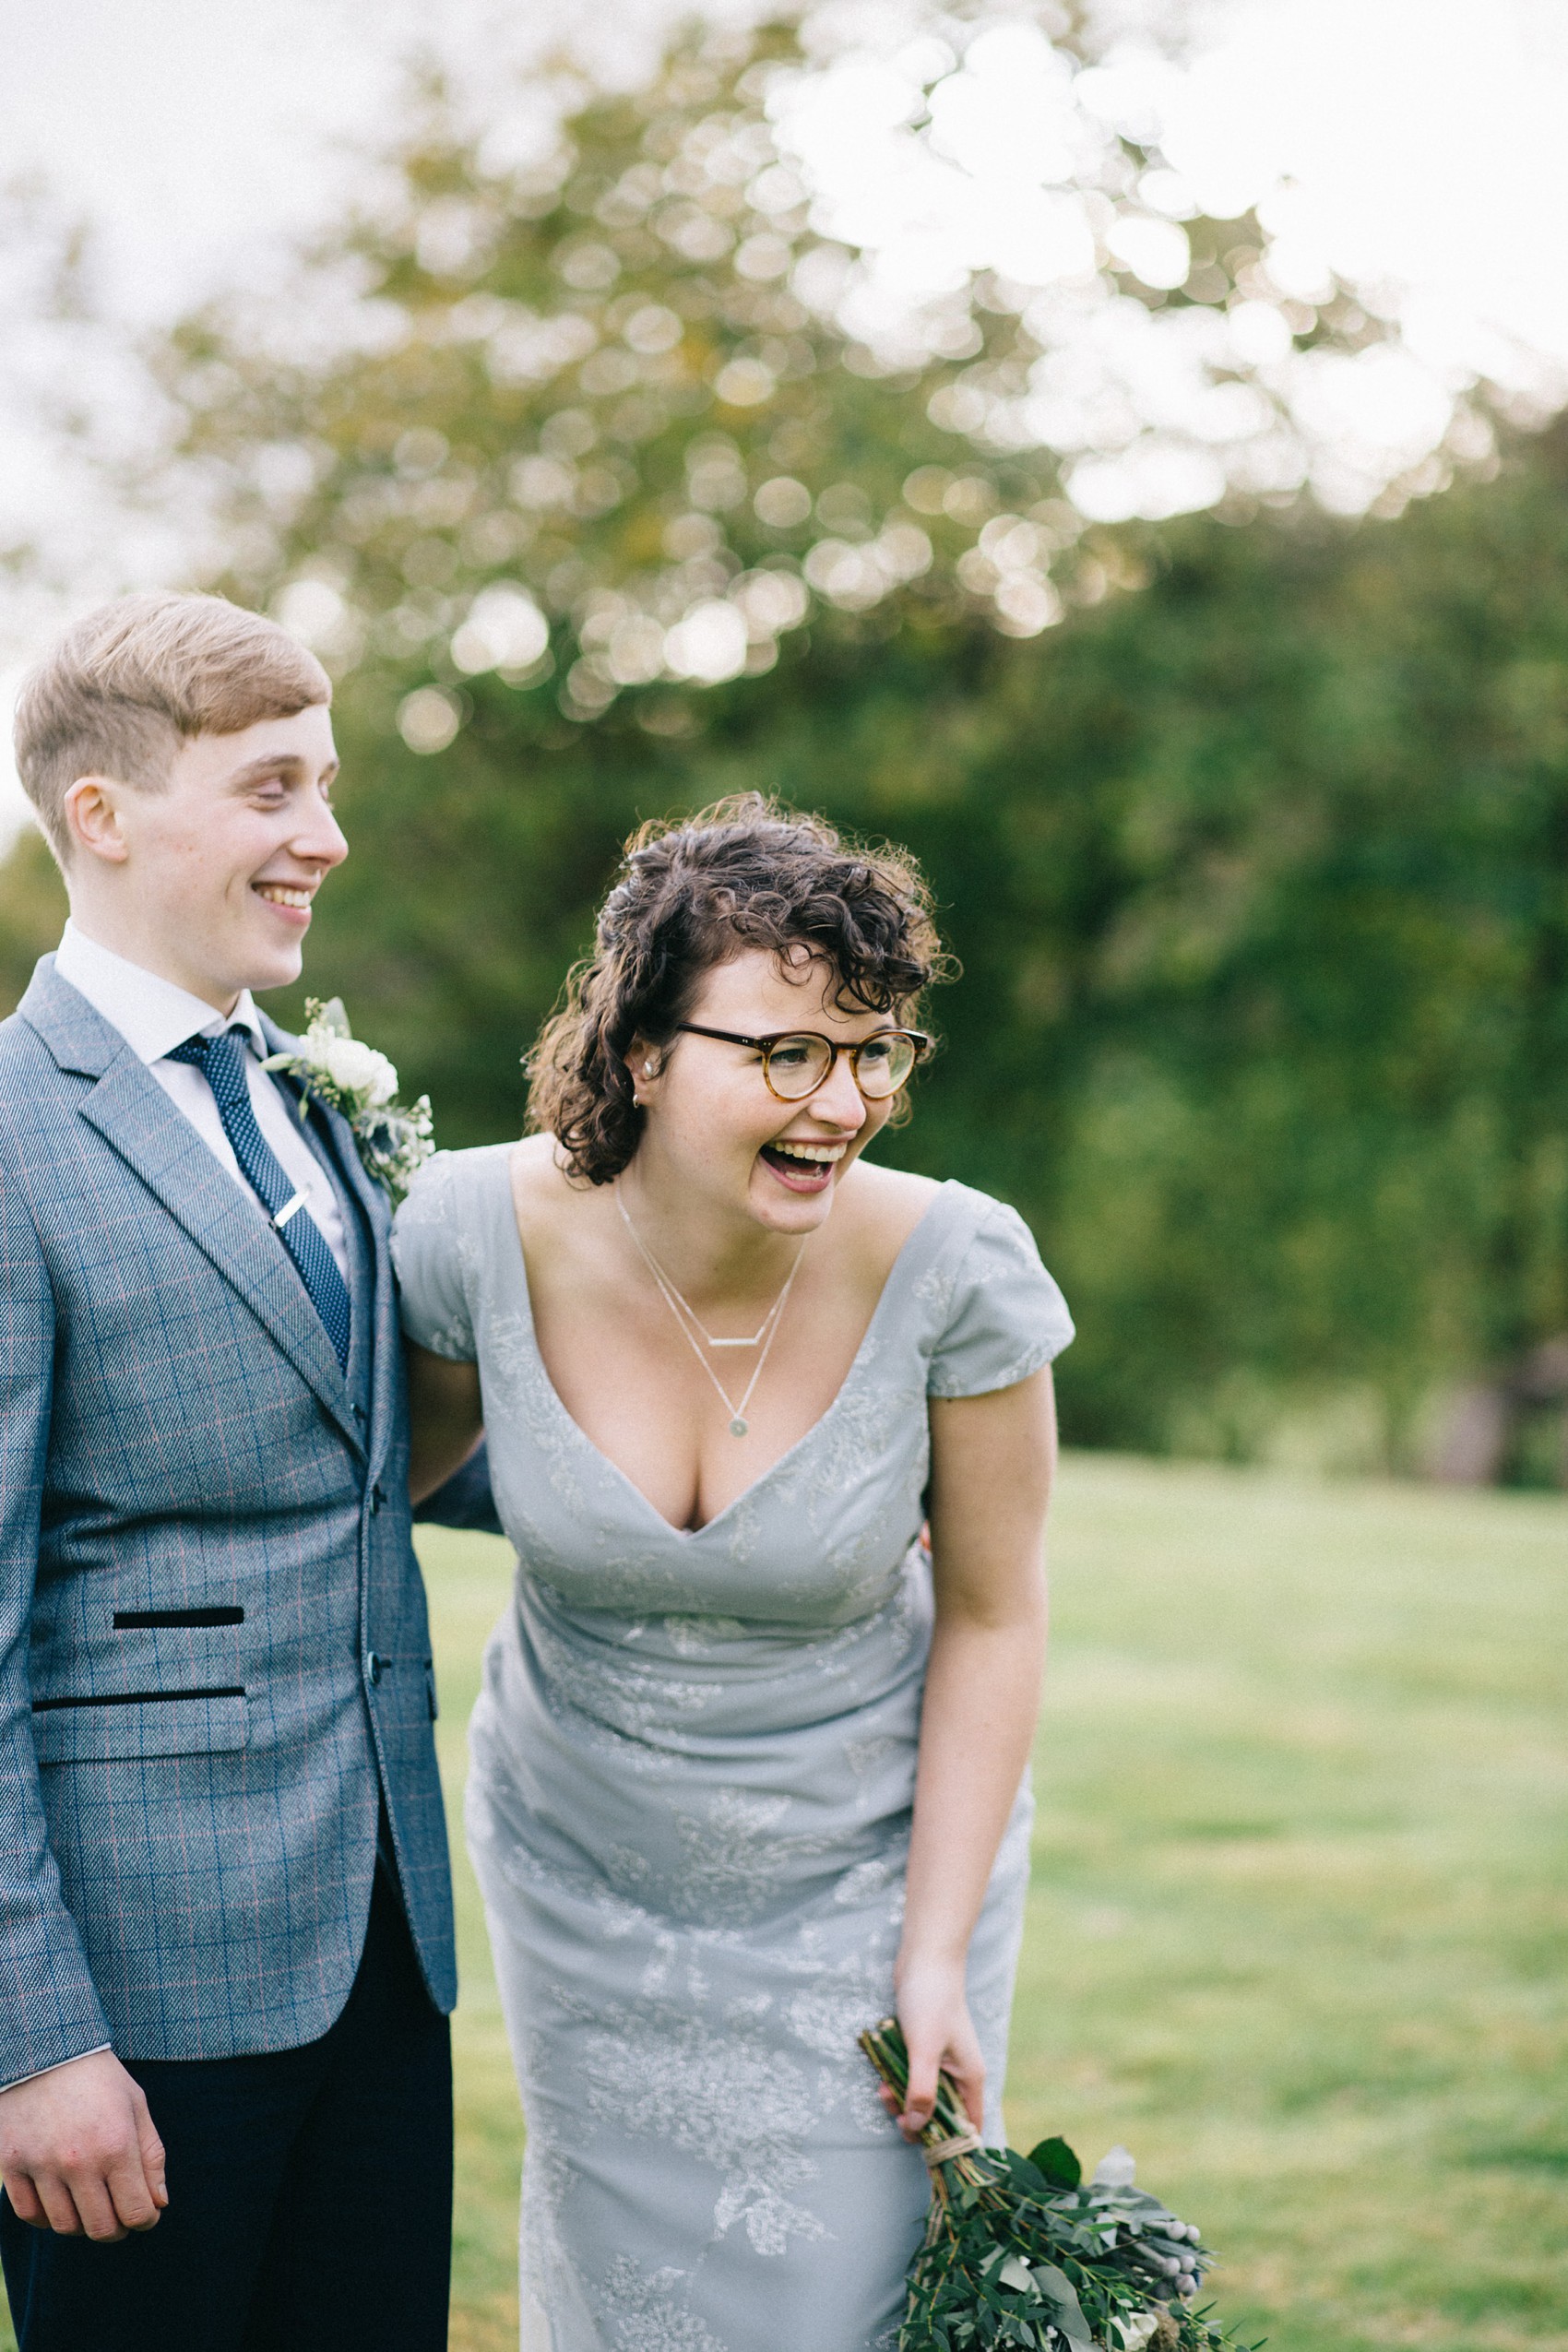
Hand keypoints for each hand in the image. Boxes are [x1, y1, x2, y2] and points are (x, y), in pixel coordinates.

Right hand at [0, 2050, 166, 2240]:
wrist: (45, 2049)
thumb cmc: (99, 2078)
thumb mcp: (136, 2106)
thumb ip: (151, 2156)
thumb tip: (158, 2204)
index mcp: (116, 2144)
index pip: (136, 2212)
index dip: (146, 2220)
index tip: (145, 2214)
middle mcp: (78, 2161)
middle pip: (101, 2228)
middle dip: (116, 2228)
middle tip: (118, 2214)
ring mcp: (41, 2165)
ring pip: (64, 2226)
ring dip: (81, 2223)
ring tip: (89, 2203)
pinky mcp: (12, 2164)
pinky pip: (30, 2214)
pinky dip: (46, 2217)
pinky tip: (59, 2200)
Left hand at [885, 1952, 984, 2144]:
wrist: (923, 1958)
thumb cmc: (930, 2001)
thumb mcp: (924, 2050)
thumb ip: (921, 2091)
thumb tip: (917, 2128)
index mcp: (970, 2079)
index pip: (969, 2128)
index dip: (950, 2146)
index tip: (924, 2152)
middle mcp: (959, 2075)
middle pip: (941, 2117)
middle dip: (915, 2119)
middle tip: (893, 2112)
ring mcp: (941, 2062)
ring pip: (921, 2098)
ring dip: (900, 2100)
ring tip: (882, 2089)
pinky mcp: (923, 2051)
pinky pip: (909, 2078)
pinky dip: (896, 2080)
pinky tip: (882, 2074)